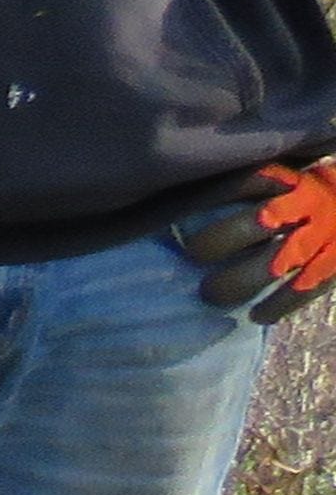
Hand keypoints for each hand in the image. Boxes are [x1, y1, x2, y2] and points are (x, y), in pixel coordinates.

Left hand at [177, 159, 335, 320]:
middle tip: (194, 254)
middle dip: (221, 240)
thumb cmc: (306, 196)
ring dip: (241, 280)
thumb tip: (181, 205)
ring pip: (278, 262)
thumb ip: (246, 188)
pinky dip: (278, 305)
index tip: (175, 216)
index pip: (244, 182)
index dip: (209, 198)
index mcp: (289, 179)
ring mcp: (324, 235)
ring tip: (212, 294)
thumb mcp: (283, 181)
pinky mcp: (335, 262)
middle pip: (260, 221)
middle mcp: (307, 203)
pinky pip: (305, 288)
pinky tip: (257, 315)